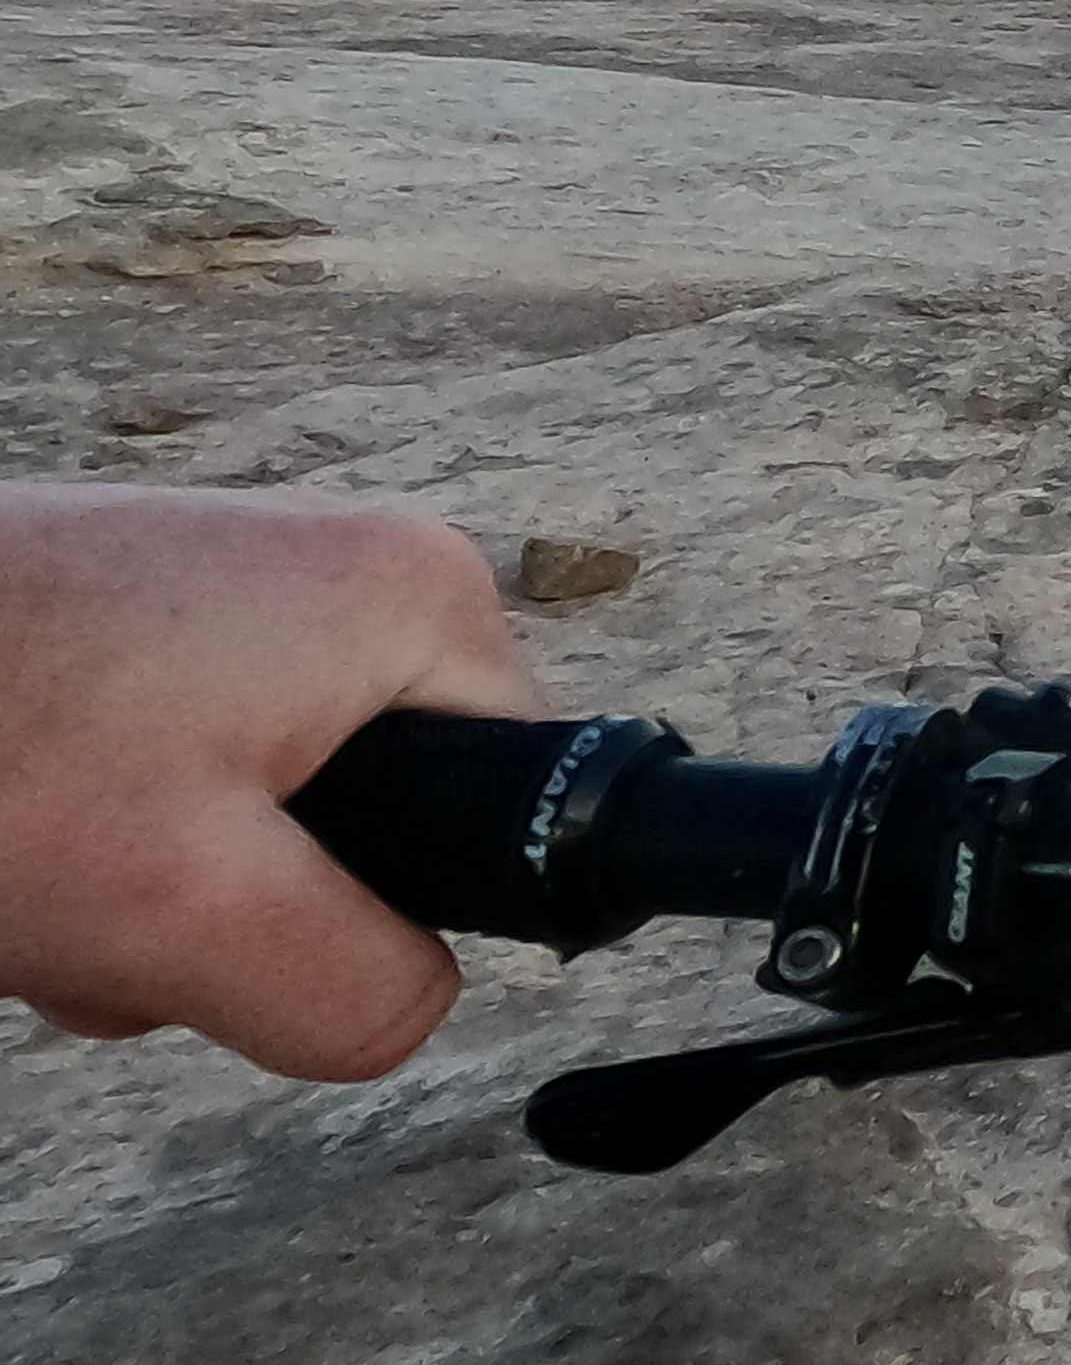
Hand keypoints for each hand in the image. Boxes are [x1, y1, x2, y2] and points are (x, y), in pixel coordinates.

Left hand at [0, 483, 547, 1078]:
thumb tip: (408, 1006)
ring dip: (147, 891)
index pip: (515, 814)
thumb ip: (355, 988)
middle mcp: (347, 568)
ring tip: (45, 863)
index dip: (382, 908)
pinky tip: (16, 834)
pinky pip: (176, 779)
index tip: (249, 906)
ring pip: (258, 820)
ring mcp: (235, 589)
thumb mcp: (190, 912)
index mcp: (416, 598)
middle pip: (372, 825)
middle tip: (121, 902)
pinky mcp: (142, 621)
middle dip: (236, 911)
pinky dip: (94, 838)